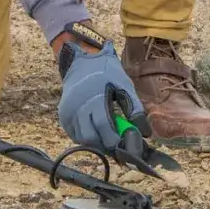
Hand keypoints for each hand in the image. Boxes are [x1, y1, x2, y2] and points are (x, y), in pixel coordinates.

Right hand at [56, 38, 149, 153]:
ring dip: (96, 143)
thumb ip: (135, 109)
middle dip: (105, 145)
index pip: (103, 126)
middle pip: (90, 138)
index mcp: (94, 97)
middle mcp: (77, 107)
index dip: (115, 140)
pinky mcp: (63, 117)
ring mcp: (67, 113)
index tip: (126, 146)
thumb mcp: (124, 86)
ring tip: (108, 136)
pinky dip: (87, 138)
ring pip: (82, 139)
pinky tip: (96, 130)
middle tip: (118, 145)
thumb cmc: (107, 74)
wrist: (82, 63)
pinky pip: (75, 135)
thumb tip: (146, 133)